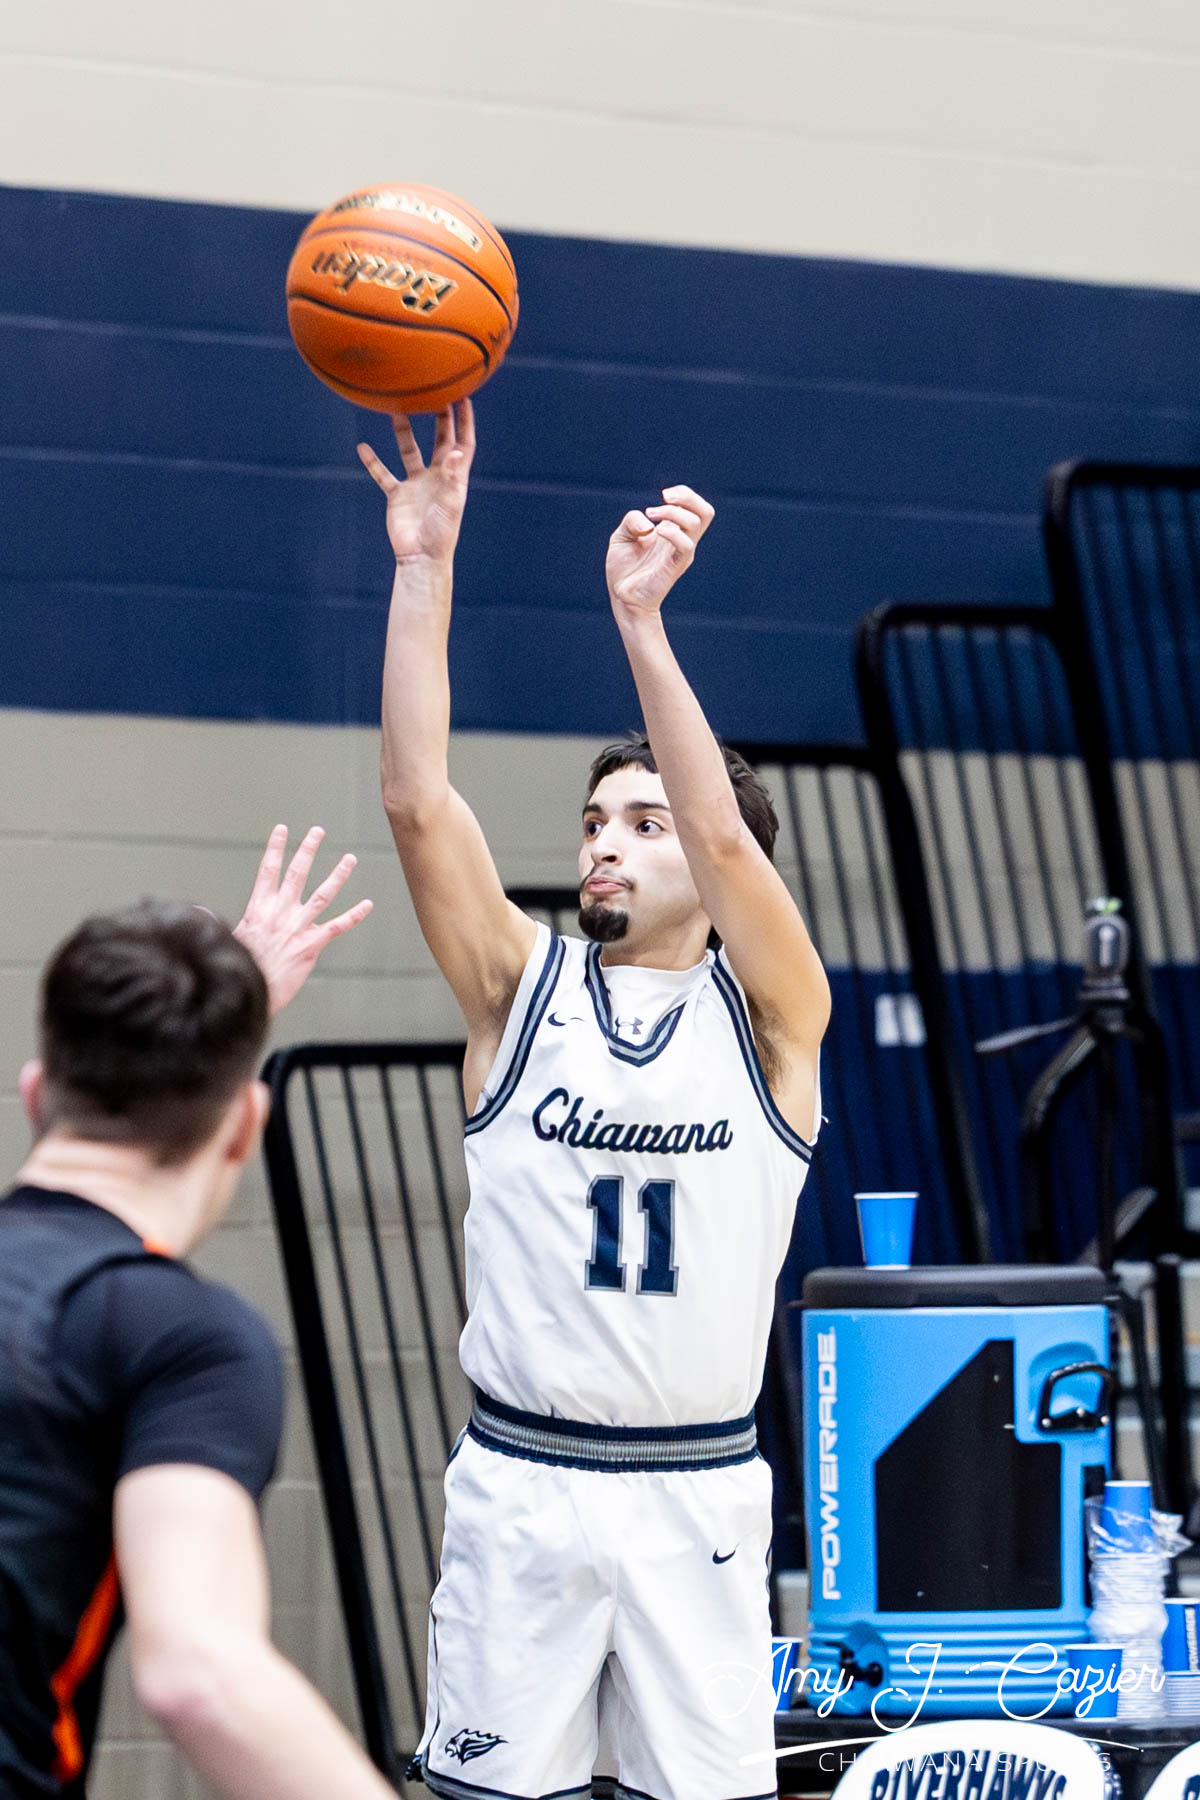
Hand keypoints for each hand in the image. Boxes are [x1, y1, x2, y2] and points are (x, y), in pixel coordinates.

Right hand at [233, 826, 372, 1015]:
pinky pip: (337, 926)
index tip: (282, 829)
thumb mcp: (229, 940)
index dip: (276, 848)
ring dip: (338, 875)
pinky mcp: (311, 945)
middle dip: (308, 850)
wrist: (250, 993)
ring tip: (350, 858)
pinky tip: (367, 904)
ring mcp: (298, 928)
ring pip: (322, 895)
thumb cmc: (241, 969)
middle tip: (318, 831)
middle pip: (297, 874)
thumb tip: (199, 913)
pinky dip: (354, 915)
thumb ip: (223, 922)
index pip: (268, 871)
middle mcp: (280, 913)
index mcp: (259, 909)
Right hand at [357, 400, 474, 566]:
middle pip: (439, 441)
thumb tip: (455, 450)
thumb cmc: (441, 534)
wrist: (421, 558)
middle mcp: (436, 477)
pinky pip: (383, 473)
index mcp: (454, 478)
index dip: (465, 422)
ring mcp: (416, 484)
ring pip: (409, 451)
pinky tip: (362, 447)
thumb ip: (453, 476)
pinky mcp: (397, 495)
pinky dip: (373, 461)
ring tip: (395, 409)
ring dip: (403, 432)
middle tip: (434, 393)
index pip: (463, 443)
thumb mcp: (451, 504)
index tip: (464, 398)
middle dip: (439, 419)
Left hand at [606, 485, 714, 617]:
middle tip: (664, 497)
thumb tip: (648, 522)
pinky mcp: (675, 566)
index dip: (684, 494)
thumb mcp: (621, 536)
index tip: (663, 495)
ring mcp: (680, 553)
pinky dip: (673, 532)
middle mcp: (681, 541)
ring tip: (652, 514)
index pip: (695, 507)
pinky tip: (655, 532)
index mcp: (673, 532)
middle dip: (687, 497)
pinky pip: (686, 546)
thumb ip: (631, 521)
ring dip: (672, 512)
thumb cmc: (623, 568)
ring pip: (697, 523)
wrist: (623, 597)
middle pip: (705, 512)